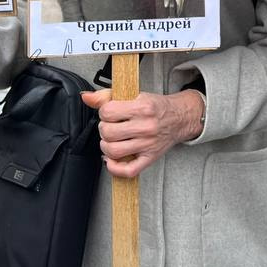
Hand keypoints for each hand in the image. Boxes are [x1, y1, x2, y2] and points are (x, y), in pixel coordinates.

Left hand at [80, 89, 204, 177]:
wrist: (180, 118)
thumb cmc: (156, 107)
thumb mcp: (135, 95)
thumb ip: (108, 96)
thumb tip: (86, 97)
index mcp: (143, 108)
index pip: (108, 112)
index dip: (103, 112)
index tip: (108, 113)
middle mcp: (146, 127)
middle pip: (108, 132)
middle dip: (104, 129)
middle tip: (110, 126)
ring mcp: (148, 144)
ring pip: (114, 151)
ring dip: (106, 146)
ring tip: (111, 140)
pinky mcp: (150, 158)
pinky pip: (128, 170)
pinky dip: (114, 168)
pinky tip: (111, 159)